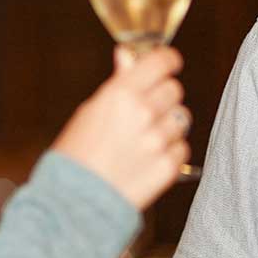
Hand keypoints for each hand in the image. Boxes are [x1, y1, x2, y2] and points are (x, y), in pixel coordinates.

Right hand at [50, 47, 189, 209]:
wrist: (76, 203)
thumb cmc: (76, 155)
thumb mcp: (91, 111)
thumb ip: (117, 82)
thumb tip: (127, 55)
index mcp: (122, 93)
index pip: (162, 61)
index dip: (167, 61)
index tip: (167, 65)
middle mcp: (144, 113)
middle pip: (175, 89)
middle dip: (163, 96)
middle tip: (146, 110)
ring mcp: (158, 141)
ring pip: (181, 119)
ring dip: (167, 125)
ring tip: (144, 140)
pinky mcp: (168, 166)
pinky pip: (182, 148)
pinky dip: (170, 152)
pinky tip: (148, 159)